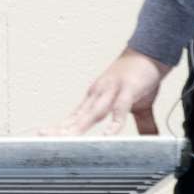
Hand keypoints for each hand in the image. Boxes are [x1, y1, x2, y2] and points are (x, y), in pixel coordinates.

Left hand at [45, 46, 168, 135]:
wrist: (151, 53)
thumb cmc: (140, 77)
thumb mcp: (140, 105)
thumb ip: (143, 124)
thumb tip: (150, 139)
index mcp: (96, 99)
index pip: (74, 117)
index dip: (60, 128)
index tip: (44, 138)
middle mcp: (99, 95)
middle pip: (77, 117)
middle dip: (61, 129)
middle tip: (42, 137)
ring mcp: (112, 91)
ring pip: (93, 114)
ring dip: (79, 127)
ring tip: (66, 140)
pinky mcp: (128, 89)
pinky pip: (120, 109)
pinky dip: (113, 124)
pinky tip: (107, 136)